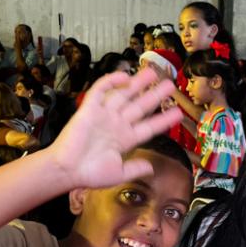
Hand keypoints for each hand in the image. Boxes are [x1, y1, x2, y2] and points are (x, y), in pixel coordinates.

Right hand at [48, 68, 183, 188]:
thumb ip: (136, 168)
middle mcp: (117, 124)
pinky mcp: (88, 109)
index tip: (179, 113)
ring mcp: (104, 115)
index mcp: (125, 139)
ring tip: (153, 72)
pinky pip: (100, 91)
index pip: (149, 127)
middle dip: (155, 95)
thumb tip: (152, 167)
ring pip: (124, 95)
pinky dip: (110, 82)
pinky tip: (124, 75)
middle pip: (140, 106)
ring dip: (137, 84)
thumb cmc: (90, 174)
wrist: (66, 170)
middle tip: (170, 84)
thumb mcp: (119, 174)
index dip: (164, 120)